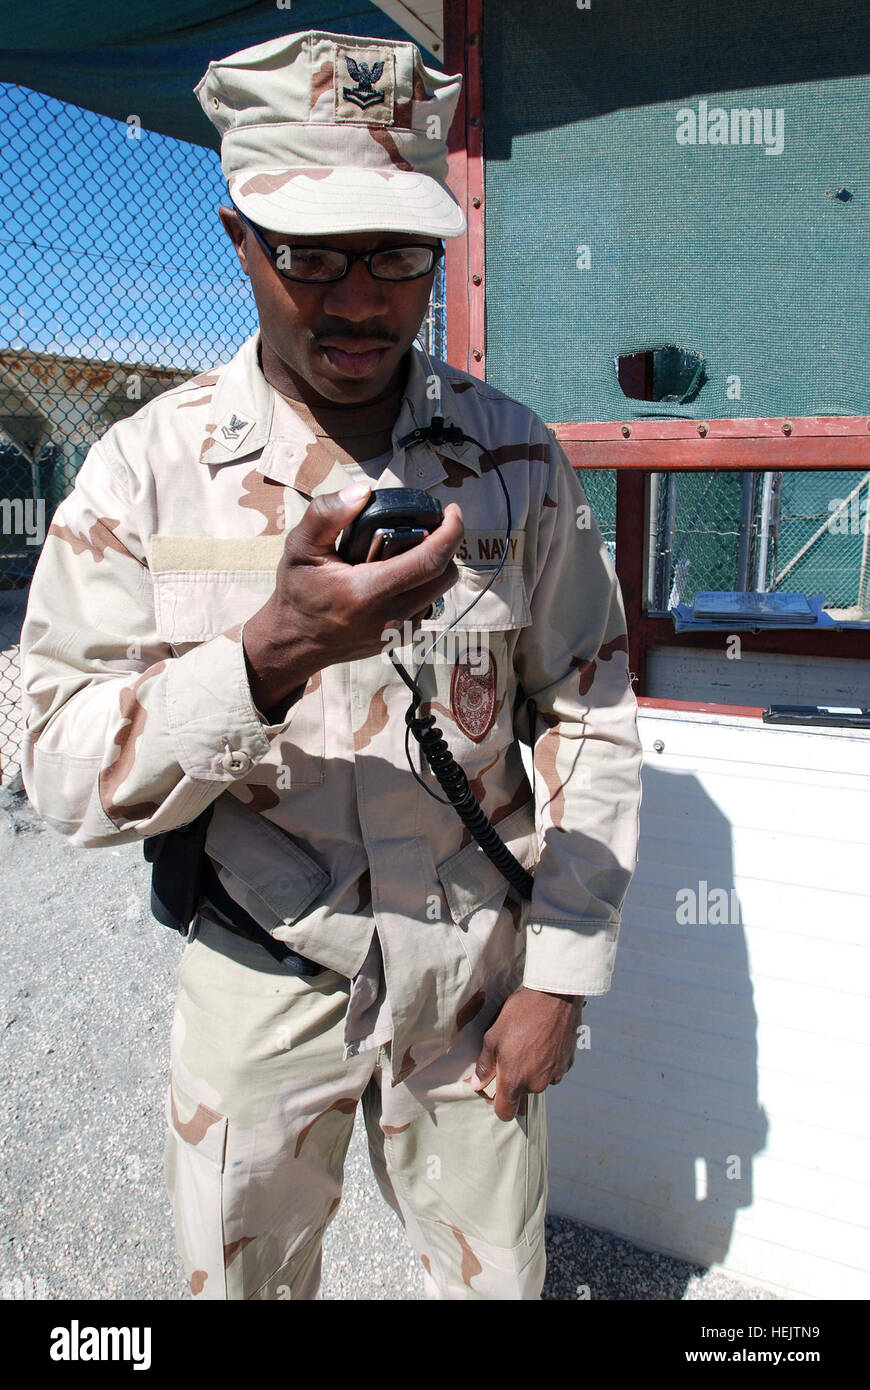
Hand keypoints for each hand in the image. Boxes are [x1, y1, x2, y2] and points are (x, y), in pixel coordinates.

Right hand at [243, 483, 463, 709]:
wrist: (294, 640)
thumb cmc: (297, 591)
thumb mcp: (299, 546)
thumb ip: (327, 514)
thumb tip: (363, 492)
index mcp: (367, 591)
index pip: (429, 560)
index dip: (450, 532)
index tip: (451, 511)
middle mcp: (389, 615)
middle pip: (445, 576)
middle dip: (448, 546)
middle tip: (434, 524)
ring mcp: (397, 631)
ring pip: (439, 593)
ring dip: (437, 567)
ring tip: (418, 547)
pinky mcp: (399, 640)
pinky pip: (426, 608)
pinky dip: (423, 587)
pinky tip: (402, 575)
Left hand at [471, 987, 584, 1121]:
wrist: (555, 996)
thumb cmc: (521, 1014)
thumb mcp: (493, 1036)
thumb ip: (485, 1065)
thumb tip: (477, 1083)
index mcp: (516, 1080)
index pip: (506, 1113)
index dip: (498, 1105)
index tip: (495, 1089)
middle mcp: (537, 1083)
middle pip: (522, 1095)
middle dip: (516, 1083)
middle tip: (511, 1058)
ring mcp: (555, 1075)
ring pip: (539, 1082)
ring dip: (532, 1071)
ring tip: (528, 1045)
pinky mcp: (567, 1063)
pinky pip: (553, 1071)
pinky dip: (547, 1062)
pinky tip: (543, 1041)